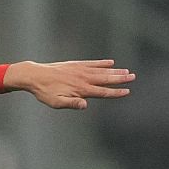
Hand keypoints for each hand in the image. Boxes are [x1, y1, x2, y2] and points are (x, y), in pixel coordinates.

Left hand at [4, 60, 133, 109]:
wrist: (35, 75)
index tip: (127, 91)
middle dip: (120, 79)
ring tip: (126, 71)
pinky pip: (92, 63)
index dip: (115, 92)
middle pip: (106, 79)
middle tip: (133, 77)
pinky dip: (102, 63)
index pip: (102, 92)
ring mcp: (80, 70)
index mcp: (81, 90)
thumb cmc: (44, 92)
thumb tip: (85, 105)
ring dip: (115, 71)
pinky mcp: (75, 64)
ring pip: (101, 71)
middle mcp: (83, 78)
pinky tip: (110, 62)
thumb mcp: (56, 102)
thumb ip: (72, 104)